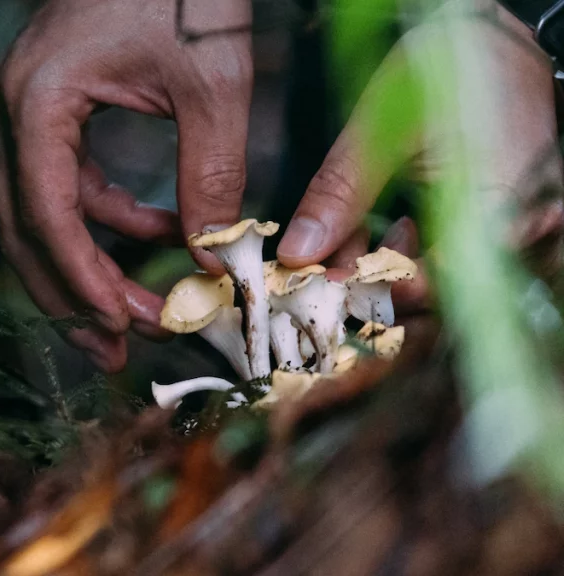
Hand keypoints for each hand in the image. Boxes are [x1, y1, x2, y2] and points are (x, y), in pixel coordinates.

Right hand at [0, 0, 253, 370]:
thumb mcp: (211, 83)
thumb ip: (211, 177)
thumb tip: (214, 264)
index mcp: (35, 103)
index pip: (46, 217)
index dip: (83, 283)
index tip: (125, 329)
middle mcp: (9, 111)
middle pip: (25, 230)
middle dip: (70, 296)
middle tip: (115, 353)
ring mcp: (20, 110)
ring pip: (38, 215)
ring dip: (87, 266)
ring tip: (138, 312)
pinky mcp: (46, 109)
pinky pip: (63, 183)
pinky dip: (106, 217)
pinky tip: (158, 231)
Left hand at [277, 5, 563, 315]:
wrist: (492, 38)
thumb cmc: (449, 66)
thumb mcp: (382, 128)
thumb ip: (341, 196)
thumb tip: (296, 254)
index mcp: (498, 211)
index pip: (435, 290)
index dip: (372, 295)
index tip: (323, 284)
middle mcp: (516, 234)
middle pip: (440, 305)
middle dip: (373, 302)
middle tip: (323, 282)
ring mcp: (510, 235)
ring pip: (439, 289)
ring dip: (383, 279)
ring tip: (351, 244)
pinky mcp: (495, 229)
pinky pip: (447, 266)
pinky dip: (404, 259)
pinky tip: (379, 234)